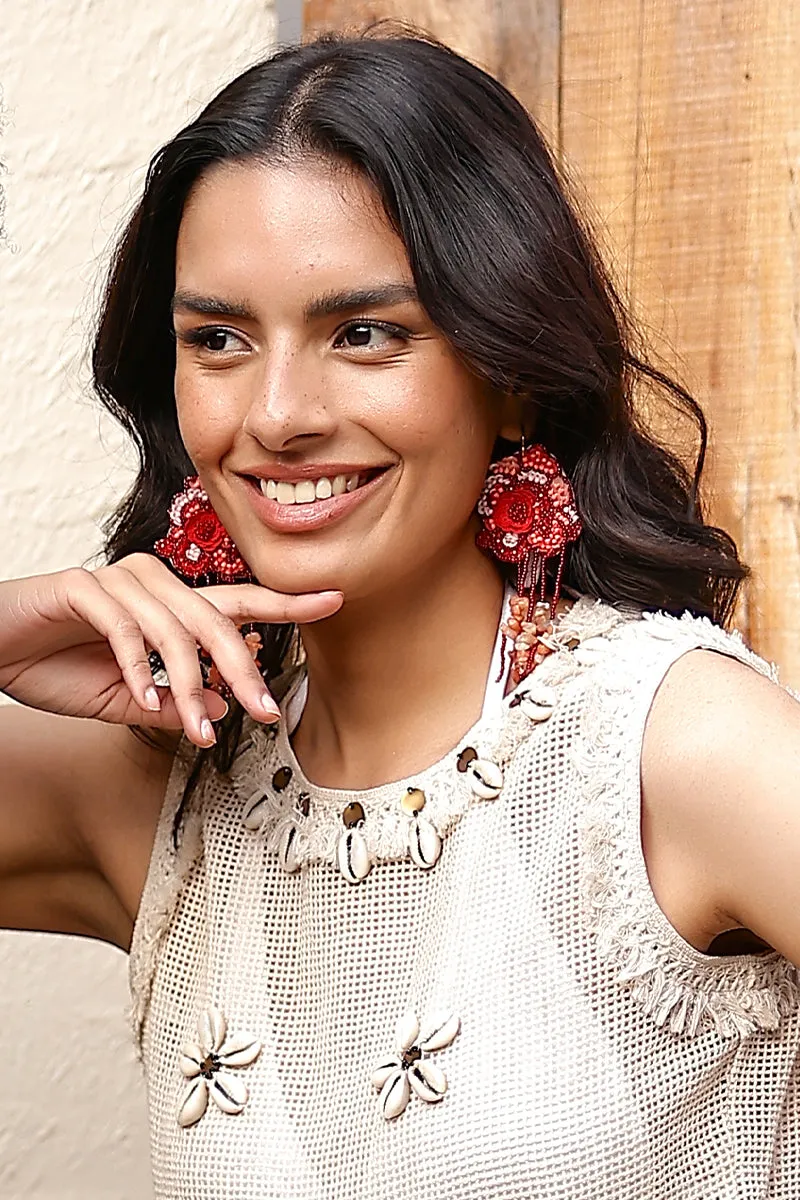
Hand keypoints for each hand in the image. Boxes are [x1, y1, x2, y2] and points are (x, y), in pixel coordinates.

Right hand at [0, 555, 342, 746]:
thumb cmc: (56, 669)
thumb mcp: (125, 700)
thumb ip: (173, 701)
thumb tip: (222, 706)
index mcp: (170, 606)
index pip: (238, 603)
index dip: (286, 603)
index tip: (334, 601)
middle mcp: (153, 584)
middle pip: (217, 620)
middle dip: (245, 670)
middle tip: (267, 711)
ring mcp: (119, 581)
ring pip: (175, 629)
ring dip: (189, 684)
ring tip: (197, 728)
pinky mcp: (83, 587)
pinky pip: (124, 628)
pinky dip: (136, 668)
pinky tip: (142, 699)